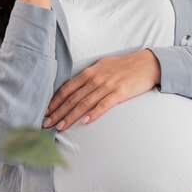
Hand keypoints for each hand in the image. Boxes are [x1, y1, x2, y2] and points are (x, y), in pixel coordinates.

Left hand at [43, 49, 160, 130]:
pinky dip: (93, 114)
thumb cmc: (124, 65)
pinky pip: (103, 105)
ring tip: (60, 127)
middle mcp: (95, 79)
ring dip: (70, 116)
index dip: (55, 101)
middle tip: (46, 123)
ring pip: (84, 104)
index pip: (67, 89)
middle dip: (57, 112)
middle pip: (72, 98)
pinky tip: (85, 122)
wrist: (146, 64)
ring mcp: (107, 86)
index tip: (45, 111)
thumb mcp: (102, 66)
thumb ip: (89, 76)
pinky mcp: (119, 93)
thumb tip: (75, 87)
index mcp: (90, 72)